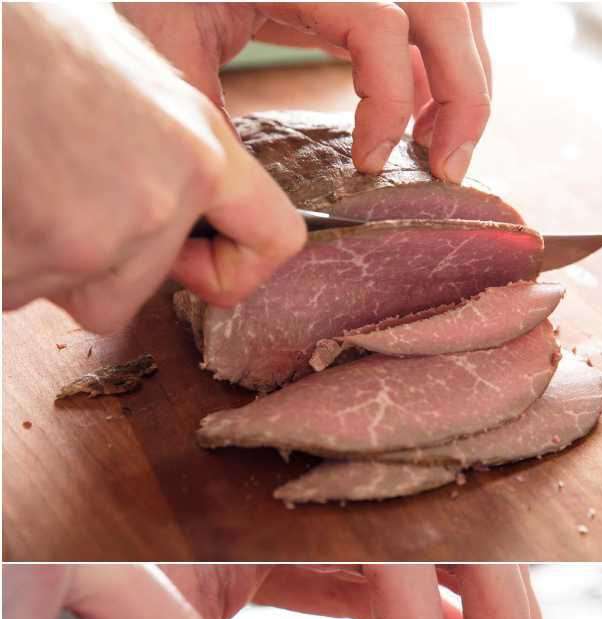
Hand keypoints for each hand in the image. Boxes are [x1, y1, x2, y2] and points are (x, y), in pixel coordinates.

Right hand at [1, 5, 304, 330]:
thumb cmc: (28, 39)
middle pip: (136, 288)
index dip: (231, 265)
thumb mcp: (125, 74)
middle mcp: (160, 200)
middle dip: (90, 260)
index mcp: (197, 149)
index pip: (272, 238)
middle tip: (43, 189)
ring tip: (14, 182)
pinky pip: (14, 290)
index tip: (196, 262)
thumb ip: (166, 149)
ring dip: (35, 258)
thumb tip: (183, 206)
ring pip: (71, 293)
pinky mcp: (32, 255)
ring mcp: (96, 236)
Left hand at [119, 2, 491, 182]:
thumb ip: (217, 127)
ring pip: (457, 10)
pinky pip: (430, 17)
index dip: (389, 100)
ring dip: (462, 82)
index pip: (385, 22)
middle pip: (450, 8)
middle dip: (463, 96)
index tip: (369, 165)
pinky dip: (437, 68)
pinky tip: (414, 118)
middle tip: (445, 169)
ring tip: (437, 149)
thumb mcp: (166, 54)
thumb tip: (268, 220)